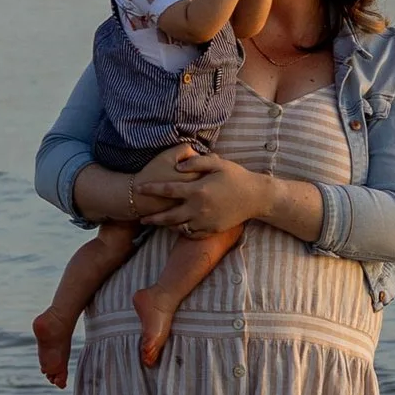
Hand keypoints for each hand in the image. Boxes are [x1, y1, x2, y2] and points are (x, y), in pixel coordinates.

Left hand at [135, 148, 260, 236]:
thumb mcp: (218, 163)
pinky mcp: (212, 230)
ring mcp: (205, 221)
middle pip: (168, 216)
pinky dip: (183, 231)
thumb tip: (177, 167)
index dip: (151, 189)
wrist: (256, 197)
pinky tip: (179, 227)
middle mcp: (198, 208)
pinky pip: (192, 233)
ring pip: (179, 227)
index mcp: (197, 190)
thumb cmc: (237, 177)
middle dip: (153, 218)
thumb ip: (196, 161)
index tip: (138, 188)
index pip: (167, 190)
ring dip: (167, 226)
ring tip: (159, 223)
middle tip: (142, 218)